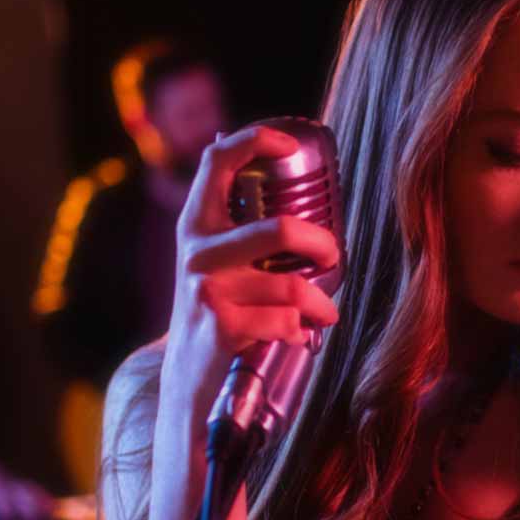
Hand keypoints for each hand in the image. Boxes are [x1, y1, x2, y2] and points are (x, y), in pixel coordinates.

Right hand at [172, 125, 342, 363]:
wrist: (186, 379)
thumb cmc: (217, 313)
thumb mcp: (217, 264)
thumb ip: (244, 234)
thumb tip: (310, 199)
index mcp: (196, 224)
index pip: (217, 160)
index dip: (255, 140)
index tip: (291, 145)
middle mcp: (197, 251)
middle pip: (281, 230)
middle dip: (323, 246)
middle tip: (333, 257)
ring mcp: (207, 289)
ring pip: (293, 286)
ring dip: (320, 303)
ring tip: (325, 312)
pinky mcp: (221, 327)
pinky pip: (287, 321)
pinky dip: (301, 331)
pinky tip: (294, 335)